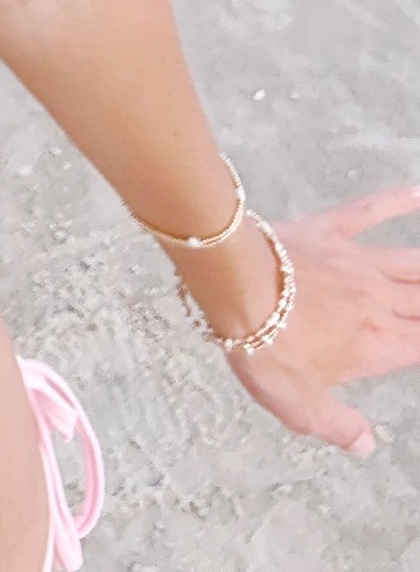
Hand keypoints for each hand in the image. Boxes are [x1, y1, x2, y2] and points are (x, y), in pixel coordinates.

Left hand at [224, 187, 419, 454]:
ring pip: (415, 261)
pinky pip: (370, 211)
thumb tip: (367, 447)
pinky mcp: (331, 230)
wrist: (237, 288)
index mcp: (379, 346)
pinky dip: (397, 199)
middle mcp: (380, 302)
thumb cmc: (268, 349)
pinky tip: (417, 192)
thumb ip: (340, 427)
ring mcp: (358, 261)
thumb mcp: (301, 407)